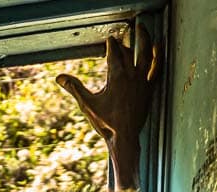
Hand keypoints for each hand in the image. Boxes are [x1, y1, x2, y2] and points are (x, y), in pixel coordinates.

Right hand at [56, 24, 158, 188]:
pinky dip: (158, 56)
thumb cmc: (106, 123)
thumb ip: (74, 88)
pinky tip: (158, 48)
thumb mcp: (87, 105)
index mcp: (116, 77)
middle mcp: (132, 76)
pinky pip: (157, 68)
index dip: (111, 45)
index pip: (114, 54)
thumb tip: (59, 78)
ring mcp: (143, 82)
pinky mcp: (150, 89)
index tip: (110, 39)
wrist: (124, 138)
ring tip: (142, 28)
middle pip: (130, 51)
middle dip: (126, 41)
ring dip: (144, 39)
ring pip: (146, 54)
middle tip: (123, 33)